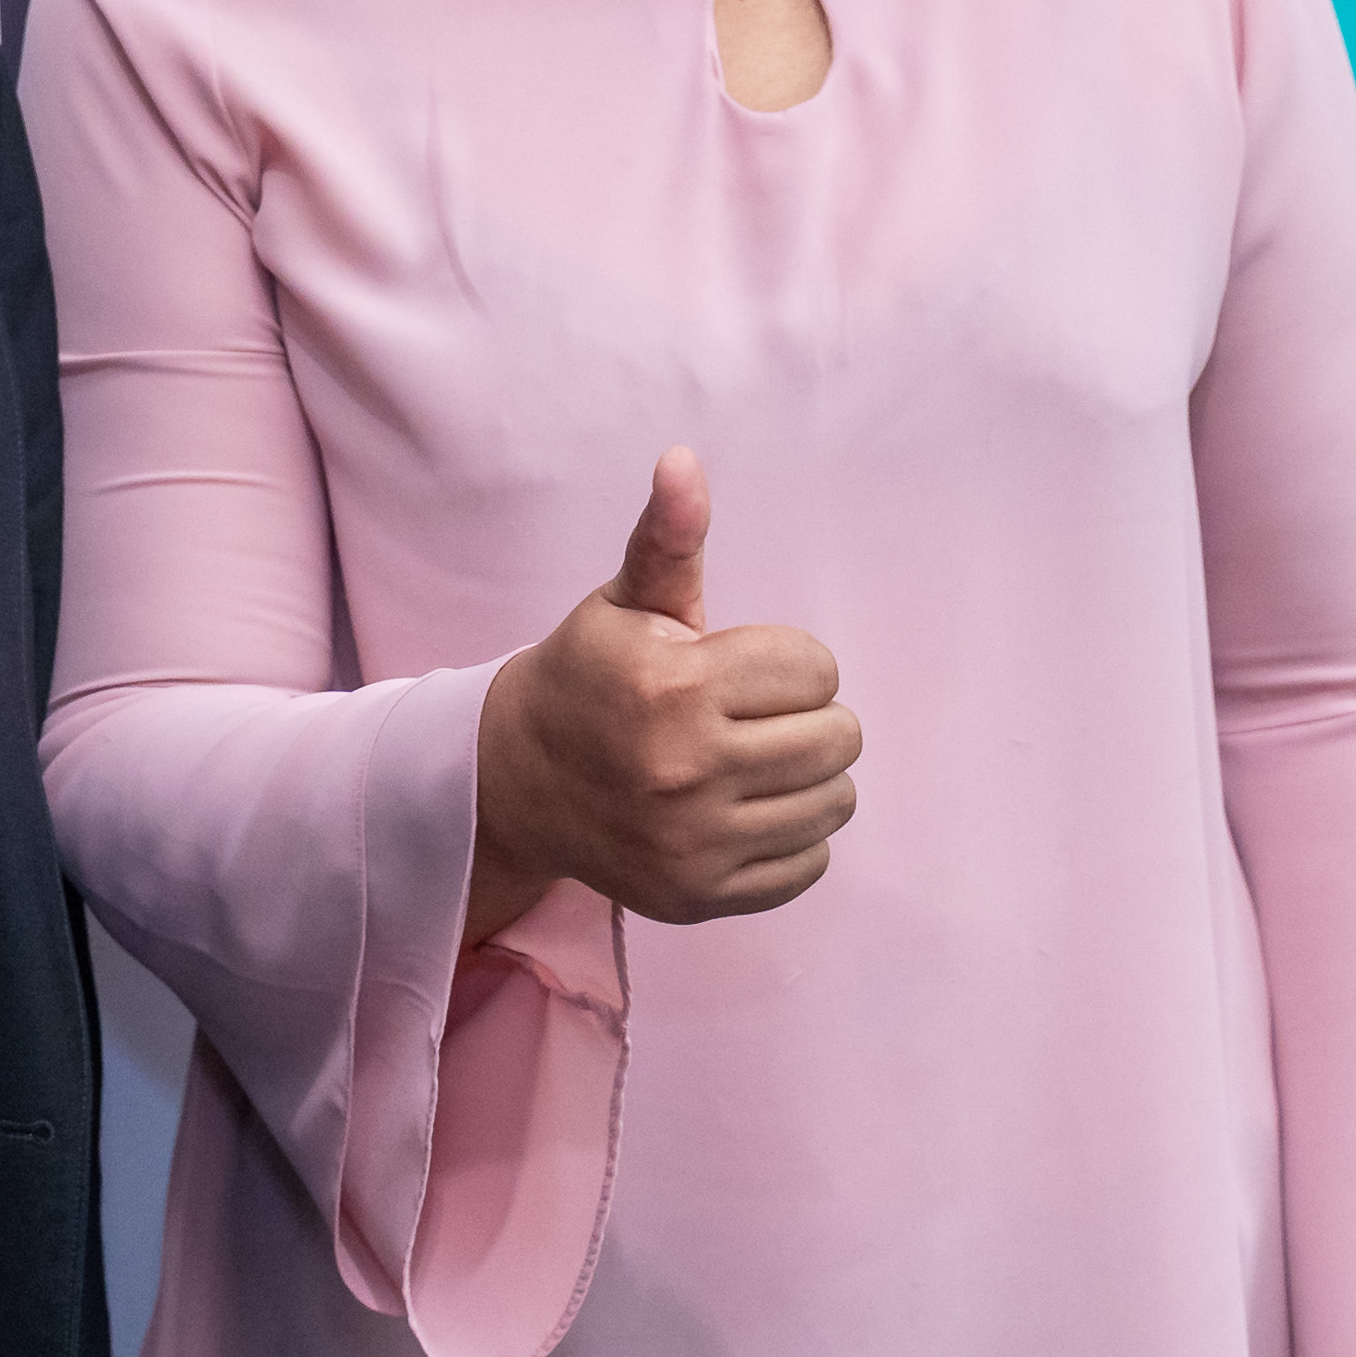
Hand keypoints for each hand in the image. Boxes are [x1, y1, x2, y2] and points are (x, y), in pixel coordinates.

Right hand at [468, 448, 860, 942]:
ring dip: (806, 778)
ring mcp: (695, 842)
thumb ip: (668, 538)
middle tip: (751, 717)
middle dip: (804, 718)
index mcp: (674, 686)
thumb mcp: (624, 602)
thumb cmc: (589, 678)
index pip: (816, 668)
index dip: (786, 662)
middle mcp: (686, 769)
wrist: (516, 780)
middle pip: (839, 738)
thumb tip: (684, 461)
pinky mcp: (702, 895)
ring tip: (750, 762)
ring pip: (835, 802)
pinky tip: (741, 811)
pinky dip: (790, 836)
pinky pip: (810, 863)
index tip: (737, 669)